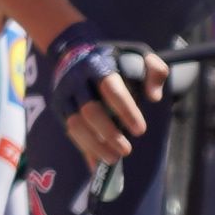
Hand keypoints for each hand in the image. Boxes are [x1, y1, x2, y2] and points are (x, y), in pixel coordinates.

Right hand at [42, 18, 162, 169]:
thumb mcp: (138, 55)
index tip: (140, 131)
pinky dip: (83, 149)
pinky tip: (97, 164)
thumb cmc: (115, 58)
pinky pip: (70, 131)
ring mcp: (65, 94)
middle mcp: (77, 80)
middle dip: (108, 133)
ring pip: (75, 124)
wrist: (75, 50)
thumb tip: (154, 97)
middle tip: (126, 150)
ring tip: (113, 159)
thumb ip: (154, 70)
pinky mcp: (59, 107)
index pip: (111, 89)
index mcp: (99, 65)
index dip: (125, 110)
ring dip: (94, 145)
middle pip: (90, 110)